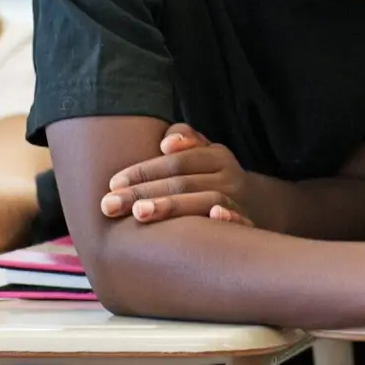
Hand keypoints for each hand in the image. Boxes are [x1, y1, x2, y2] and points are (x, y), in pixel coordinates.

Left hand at [101, 124, 253, 226]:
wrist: (253, 204)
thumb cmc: (209, 177)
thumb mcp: (201, 152)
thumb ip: (183, 138)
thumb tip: (166, 144)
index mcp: (216, 155)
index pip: (175, 162)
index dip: (143, 171)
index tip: (112, 185)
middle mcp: (230, 176)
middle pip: (183, 182)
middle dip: (144, 193)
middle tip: (110, 205)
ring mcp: (239, 201)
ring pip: (205, 201)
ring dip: (172, 206)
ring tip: (139, 214)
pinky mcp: (245, 225)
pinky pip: (239, 222)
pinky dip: (228, 219)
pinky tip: (212, 218)